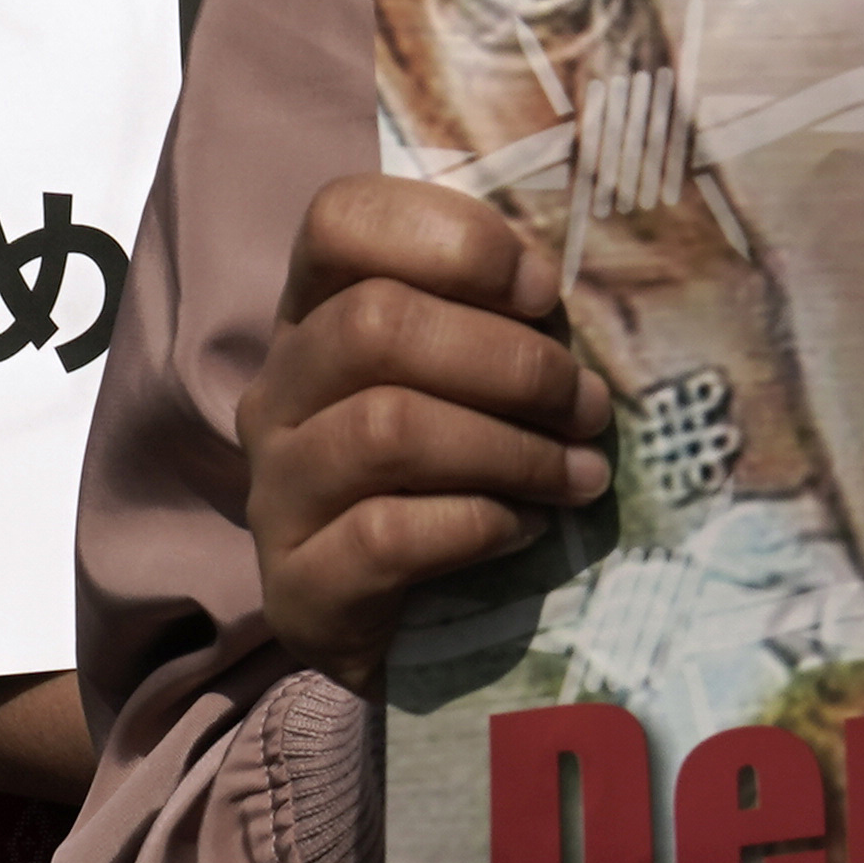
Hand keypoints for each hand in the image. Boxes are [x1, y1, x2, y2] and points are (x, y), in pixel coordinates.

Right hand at [240, 173, 610, 689]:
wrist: (411, 642)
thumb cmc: (460, 483)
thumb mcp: (474, 386)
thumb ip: (499, 324)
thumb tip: (555, 292)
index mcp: (315, 317)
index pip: (338, 220)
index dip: (447, 235)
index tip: (540, 289)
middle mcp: (279, 391)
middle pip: (374, 324)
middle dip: (509, 361)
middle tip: (587, 405)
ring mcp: (276, 490)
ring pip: (387, 427)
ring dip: (510, 447)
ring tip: (577, 475)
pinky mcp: (297, 586)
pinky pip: (386, 534)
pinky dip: (476, 524)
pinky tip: (522, 531)